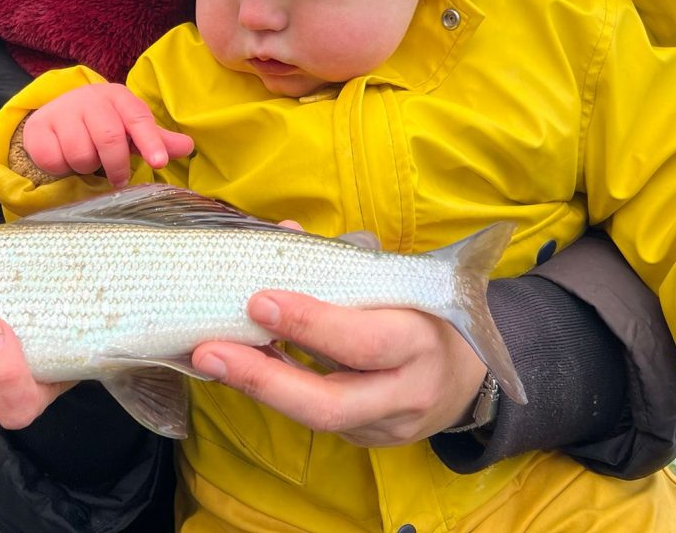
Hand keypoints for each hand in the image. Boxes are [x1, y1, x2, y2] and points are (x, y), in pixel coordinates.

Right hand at [22, 82, 193, 184]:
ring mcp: (62, 111)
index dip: (150, 141)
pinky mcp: (39, 128)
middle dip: (117, 165)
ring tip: (88, 159)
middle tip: (119, 179)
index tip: (160, 162)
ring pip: (81, 153)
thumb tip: (187, 147)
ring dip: (87, 166)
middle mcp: (90, 98)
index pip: (138, 118)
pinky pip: (55, 160)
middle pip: (109, 138)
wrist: (57, 114)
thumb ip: (157, 139)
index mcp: (118, 97)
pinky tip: (65, 158)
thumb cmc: (103, 123)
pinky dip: (63, 168)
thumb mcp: (130, 128)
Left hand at [189, 290, 488, 446]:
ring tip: (210, 359)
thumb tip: (283, 232)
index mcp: (419, 341)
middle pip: (330, 404)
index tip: (259, 300)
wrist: (465, 375)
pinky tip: (239, 368)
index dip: (309, 323)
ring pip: (315, 420)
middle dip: (263, 380)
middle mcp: (405, 393)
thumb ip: (342, 262)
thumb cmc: (422, 312)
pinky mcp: (365, 443)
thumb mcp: (397, 282)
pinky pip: (314, 421)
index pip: (363, 341)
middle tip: (210, 351)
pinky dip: (274, 392)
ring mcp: (384, 427)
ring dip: (257, 388)